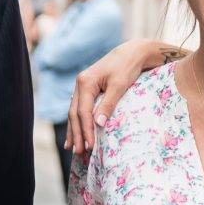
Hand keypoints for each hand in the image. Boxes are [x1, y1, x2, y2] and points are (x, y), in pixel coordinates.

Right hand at [66, 39, 176, 153]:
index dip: (86, 130)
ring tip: (71, 148)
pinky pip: (79, 108)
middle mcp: (80, 84)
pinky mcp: (88, 89)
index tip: (90, 146)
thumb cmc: (127, 67)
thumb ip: (108, 104)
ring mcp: (82, 86)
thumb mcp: (119, 86)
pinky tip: (74, 132)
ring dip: (74, 130)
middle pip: (75, 113)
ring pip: (74, 112)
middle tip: (79, 152)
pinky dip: (77, 121)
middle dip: (77, 134)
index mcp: (85, 82)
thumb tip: (98, 124)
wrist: (132, 52)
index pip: (83, 111)